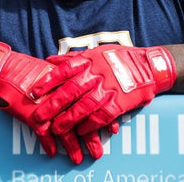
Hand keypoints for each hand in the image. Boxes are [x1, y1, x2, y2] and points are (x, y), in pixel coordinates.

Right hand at [0, 41, 104, 163]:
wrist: (7, 67)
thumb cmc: (31, 68)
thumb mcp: (56, 69)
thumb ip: (71, 78)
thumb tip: (87, 86)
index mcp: (72, 81)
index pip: (93, 102)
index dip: (104, 117)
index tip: (111, 130)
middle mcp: (63, 93)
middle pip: (82, 119)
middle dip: (90, 137)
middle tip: (97, 153)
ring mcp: (48, 105)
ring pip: (65, 129)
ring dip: (71, 146)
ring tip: (77, 159)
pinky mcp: (33, 113)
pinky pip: (43, 133)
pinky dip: (47, 143)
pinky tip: (51, 152)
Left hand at [32, 44, 176, 134]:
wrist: (149, 66)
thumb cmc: (119, 58)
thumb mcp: (96, 52)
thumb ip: (73, 58)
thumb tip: (50, 60)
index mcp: (89, 60)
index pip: (64, 70)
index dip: (48, 80)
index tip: (35, 91)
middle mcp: (97, 74)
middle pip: (71, 91)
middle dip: (53, 104)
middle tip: (38, 115)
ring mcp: (108, 89)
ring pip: (84, 106)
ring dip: (69, 119)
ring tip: (56, 129)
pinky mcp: (119, 102)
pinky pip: (102, 116)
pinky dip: (91, 125)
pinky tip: (81, 132)